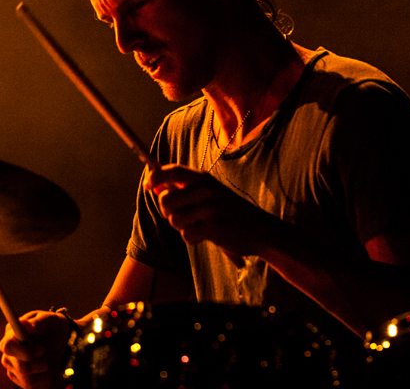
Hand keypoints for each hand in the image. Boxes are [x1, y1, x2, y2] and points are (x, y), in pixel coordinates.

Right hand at [0, 309, 71, 388]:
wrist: (63, 339)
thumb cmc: (52, 326)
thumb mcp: (49, 319)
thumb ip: (37, 322)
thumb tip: (24, 323)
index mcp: (10, 337)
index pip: (8, 347)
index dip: (24, 351)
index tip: (42, 348)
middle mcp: (9, 356)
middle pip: (21, 367)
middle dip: (41, 362)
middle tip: (50, 352)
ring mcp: (15, 371)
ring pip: (30, 379)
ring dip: (47, 369)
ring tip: (52, 356)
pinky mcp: (24, 382)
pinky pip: (36, 386)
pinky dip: (48, 377)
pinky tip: (51, 366)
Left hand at [145, 164, 278, 254]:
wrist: (262, 230)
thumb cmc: (230, 211)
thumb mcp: (211, 192)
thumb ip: (185, 189)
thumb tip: (156, 188)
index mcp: (204, 178)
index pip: (173, 170)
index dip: (156, 176)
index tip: (148, 185)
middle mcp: (206, 189)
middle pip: (166, 200)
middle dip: (167, 212)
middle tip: (181, 216)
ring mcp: (211, 208)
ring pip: (174, 220)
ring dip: (182, 227)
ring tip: (199, 225)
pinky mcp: (215, 227)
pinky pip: (187, 235)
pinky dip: (193, 239)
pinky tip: (207, 235)